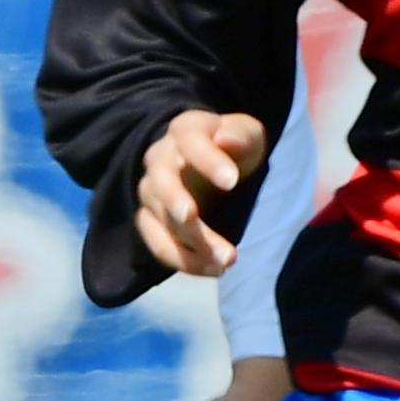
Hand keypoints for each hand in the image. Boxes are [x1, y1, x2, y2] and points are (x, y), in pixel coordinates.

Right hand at [134, 108, 270, 279]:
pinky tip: (212, 269)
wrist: (215, 164)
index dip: (208, 161)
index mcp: (185, 131)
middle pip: (161, 181)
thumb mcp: (247, 134)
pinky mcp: (151, 221)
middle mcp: (160, 159)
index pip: (190, 142)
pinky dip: (182, 260)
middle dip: (176, 202)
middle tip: (194, 219)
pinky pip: (158, 244)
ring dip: (188, 243)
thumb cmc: (234, 146)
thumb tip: (224, 139)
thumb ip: (240, 134)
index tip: (231, 181)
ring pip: (159, 218)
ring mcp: (152, 191)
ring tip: (224, 261)